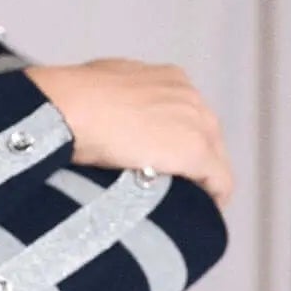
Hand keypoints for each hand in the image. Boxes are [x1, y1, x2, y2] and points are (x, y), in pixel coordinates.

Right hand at [27, 59, 234, 207]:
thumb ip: (115, 100)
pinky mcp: (196, 152)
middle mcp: (189, 95)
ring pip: (215, 157)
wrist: (71, 107)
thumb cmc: (72, 100)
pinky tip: (203, 212)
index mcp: (167, 78)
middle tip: (175, 184)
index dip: (176, 138)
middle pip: (206, 134)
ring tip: (187, 202)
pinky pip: (219, 180)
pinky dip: (214, 197)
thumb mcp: (99, 87)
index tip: (164, 158)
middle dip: (193, 159)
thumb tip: (104, 116)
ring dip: (202, 179)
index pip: (185, 113)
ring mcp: (196, 122)